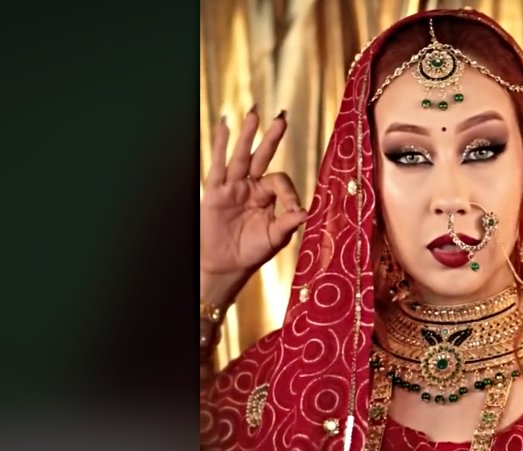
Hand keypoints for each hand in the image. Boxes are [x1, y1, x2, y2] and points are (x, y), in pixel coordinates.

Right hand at [201, 107, 307, 303]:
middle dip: (271, 137)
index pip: (280, 181)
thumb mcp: (275, 238)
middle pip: (262, 156)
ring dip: (247, 134)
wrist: (226, 266)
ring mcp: (232, 187)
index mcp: (267, 196)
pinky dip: (221, 145)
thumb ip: (288, 223)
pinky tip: (224, 126)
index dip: (289, 192)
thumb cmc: (252, 252)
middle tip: (282, 116)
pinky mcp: (215, 192)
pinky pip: (218, 166)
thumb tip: (307, 212)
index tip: (294, 210)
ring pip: (241, 156)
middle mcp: (250, 187)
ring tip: (254, 112)